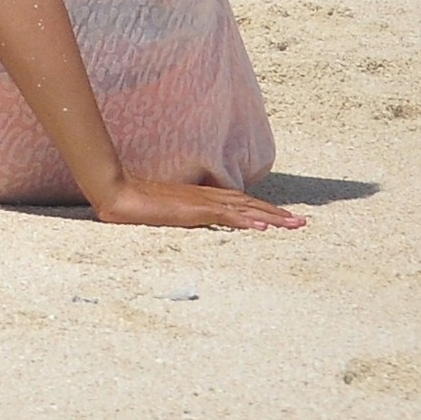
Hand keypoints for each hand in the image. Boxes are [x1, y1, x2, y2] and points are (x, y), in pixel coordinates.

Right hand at [88, 174, 303, 231]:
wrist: (117, 192)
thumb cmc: (135, 204)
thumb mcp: (165, 213)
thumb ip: (181, 216)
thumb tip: (187, 222)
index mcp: (202, 197)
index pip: (241, 203)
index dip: (264, 210)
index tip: (284, 218)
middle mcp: (207, 197)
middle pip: (250, 204)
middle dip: (278, 214)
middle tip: (303, 223)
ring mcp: (201, 202)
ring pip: (245, 208)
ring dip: (272, 217)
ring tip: (294, 225)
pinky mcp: (193, 210)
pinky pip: (226, 216)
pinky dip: (246, 220)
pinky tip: (263, 227)